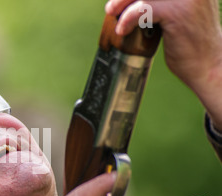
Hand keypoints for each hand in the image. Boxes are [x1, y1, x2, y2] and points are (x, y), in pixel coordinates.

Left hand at [106, 0, 221, 130]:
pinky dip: (128, 18)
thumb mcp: (176, 13)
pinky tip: (122, 30)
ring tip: (112, 14)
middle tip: (111, 8)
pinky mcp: (177, 11)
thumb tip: (128, 0)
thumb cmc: (190, 42)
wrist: (207, 66)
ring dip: (123, 3)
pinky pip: (143, 9)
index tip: (120, 1)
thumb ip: (159, 2)